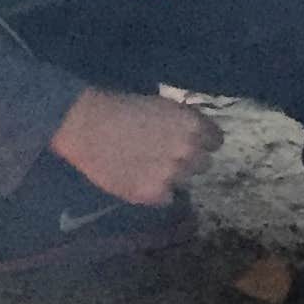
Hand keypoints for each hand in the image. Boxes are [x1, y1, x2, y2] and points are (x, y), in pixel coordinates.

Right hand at [50, 86, 222, 206]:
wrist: (88, 126)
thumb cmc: (121, 107)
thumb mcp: (161, 105)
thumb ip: (182, 122)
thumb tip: (194, 136)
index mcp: (192, 125)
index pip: (215, 140)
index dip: (202, 141)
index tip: (189, 141)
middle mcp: (188, 151)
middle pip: (204, 163)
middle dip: (189, 159)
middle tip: (166, 155)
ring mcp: (171, 175)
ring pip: (185, 182)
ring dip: (173, 176)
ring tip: (149, 167)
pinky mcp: (153, 194)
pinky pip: (166, 197)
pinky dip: (156, 191)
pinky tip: (138, 178)